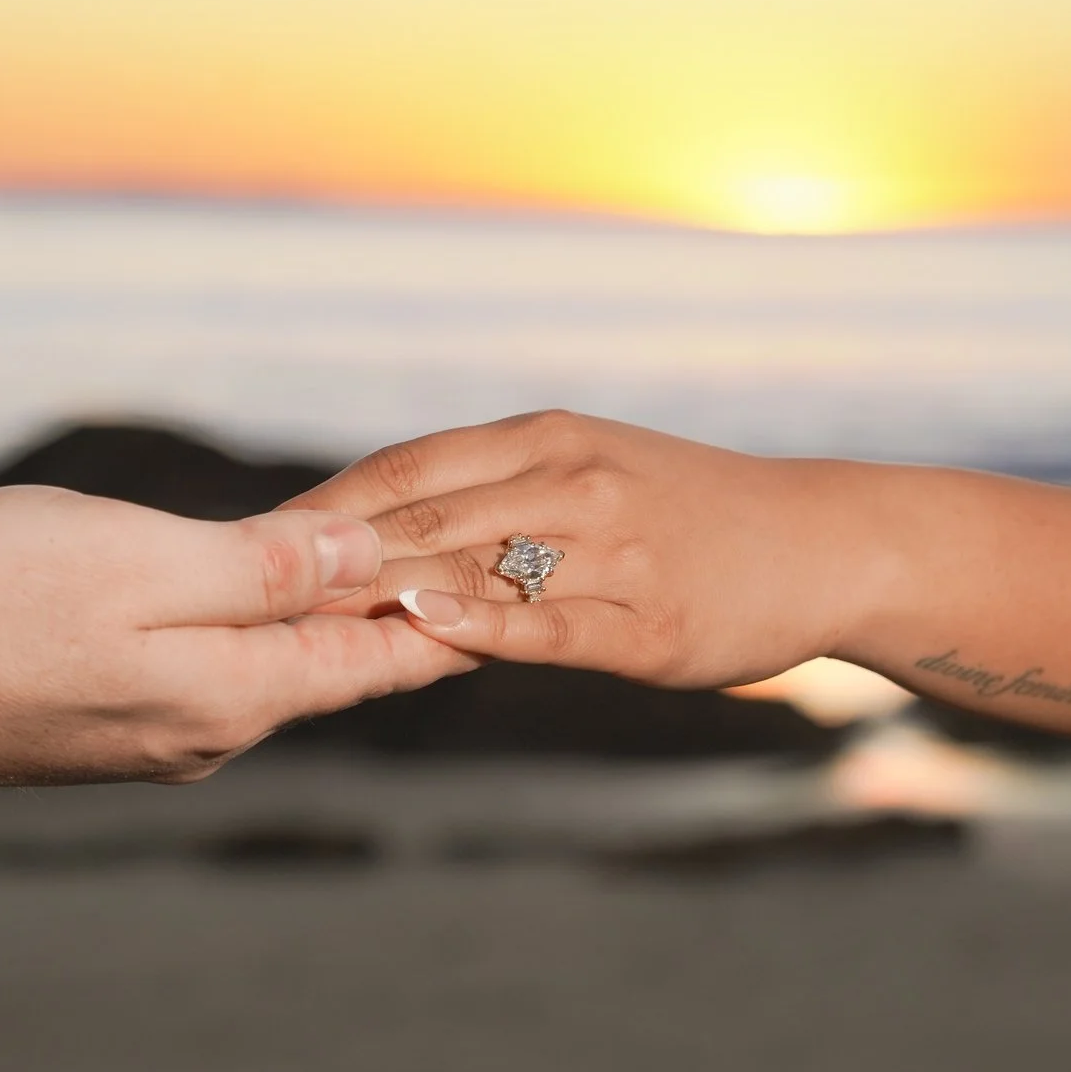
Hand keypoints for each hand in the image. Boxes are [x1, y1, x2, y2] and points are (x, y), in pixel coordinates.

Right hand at [0, 486, 477, 782]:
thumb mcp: (143, 562)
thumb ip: (266, 567)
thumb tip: (370, 557)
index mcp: (233, 696)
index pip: (379, 657)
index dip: (452, 612)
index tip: (523, 586)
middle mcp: (203, 733)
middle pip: (329, 666)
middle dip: (394, 609)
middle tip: (472, 562)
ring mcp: (143, 736)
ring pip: (263, 667)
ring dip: (316, 613)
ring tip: (377, 566)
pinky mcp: (87, 724)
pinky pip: (199, 669)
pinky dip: (240, 623)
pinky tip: (242, 590)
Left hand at [287, 411, 860, 688]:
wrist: (823, 543)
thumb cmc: (691, 513)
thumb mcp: (593, 469)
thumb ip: (498, 492)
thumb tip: (383, 528)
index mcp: (547, 439)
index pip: (404, 469)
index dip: (321, 509)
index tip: (250, 545)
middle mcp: (570, 481)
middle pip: (418, 518)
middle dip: (326, 563)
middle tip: (246, 598)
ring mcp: (609, 551)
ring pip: (469, 567)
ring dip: (376, 598)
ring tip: (298, 626)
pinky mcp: (643, 622)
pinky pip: (544, 624)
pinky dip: (477, 627)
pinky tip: (421, 632)